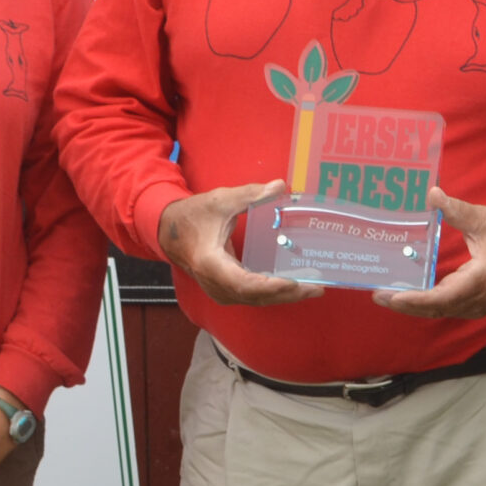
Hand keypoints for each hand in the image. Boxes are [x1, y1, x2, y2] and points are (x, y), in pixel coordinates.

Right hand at [157, 181, 322, 306]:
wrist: (167, 230)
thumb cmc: (191, 216)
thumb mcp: (220, 200)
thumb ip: (251, 194)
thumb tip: (280, 186)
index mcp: (211, 264)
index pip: (245, 284)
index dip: (271, 286)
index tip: (294, 283)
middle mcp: (216, 284)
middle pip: (256, 296)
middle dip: (288, 294)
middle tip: (317, 287)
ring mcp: (220, 290)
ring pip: (256, 300)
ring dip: (284, 296)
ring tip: (313, 288)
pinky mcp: (225, 290)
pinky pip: (252, 296)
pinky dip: (273, 293)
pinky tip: (294, 286)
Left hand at [374, 188, 485, 319]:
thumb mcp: (485, 219)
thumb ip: (457, 210)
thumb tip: (432, 194)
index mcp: (480, 280)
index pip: (441, 298)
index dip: (413, 299)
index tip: (390, 295)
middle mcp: (476, 300)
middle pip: (434, 309)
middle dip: (405, 304)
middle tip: (377, 294)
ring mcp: (476, 306)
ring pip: (438, 311)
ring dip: (413, 306)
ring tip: (387, 294)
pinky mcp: (474, 305)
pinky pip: (445, 308)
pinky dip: (426, 303)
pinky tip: (409, 293)